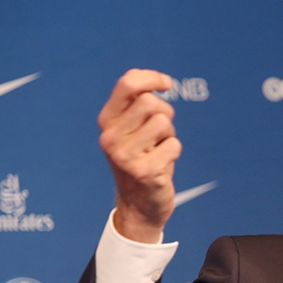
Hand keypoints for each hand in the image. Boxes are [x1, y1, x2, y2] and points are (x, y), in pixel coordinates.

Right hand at [98, 69, 180, 242]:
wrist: (139, 203)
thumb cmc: (141, 159)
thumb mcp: (132, 130)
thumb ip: (139, 105)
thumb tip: (160, 81)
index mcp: (107, 121)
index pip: (127, 84)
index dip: (151, 78)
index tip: (166, 83)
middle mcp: (110, 137)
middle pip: (150, 102)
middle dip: (165, 113)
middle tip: (161, 132)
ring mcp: (124, 155)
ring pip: (163, 122)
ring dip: (169, 135)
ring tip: (159, 149)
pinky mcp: (143, 171)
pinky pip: (174, 145)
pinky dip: (174, 152)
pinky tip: (162, 164)